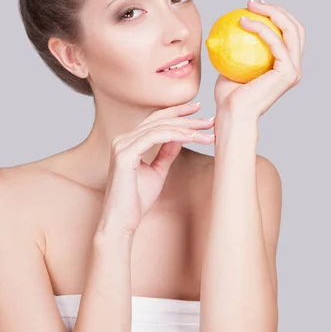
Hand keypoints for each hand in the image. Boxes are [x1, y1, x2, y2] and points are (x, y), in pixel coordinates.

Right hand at [100, 103, 214, 234]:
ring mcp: (122, 145)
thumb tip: (181, 136)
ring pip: (159, 127)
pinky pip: (154, 137)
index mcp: (128, 142)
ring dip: (186, 128)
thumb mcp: (158, 171)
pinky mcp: (125, 154)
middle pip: (159, 119)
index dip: (177, 112)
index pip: (155, 119)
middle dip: (186, 118)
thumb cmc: (136, 200)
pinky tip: (192, 137)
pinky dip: (175, 135)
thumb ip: (167, 152)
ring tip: (206, 132)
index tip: (198, 110)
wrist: (122, 221)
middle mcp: (123, 139)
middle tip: (209, 120)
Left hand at [213, 0, 305, 119]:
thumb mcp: (232, 66)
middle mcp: (294, 68)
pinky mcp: (287, 72)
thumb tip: (226, 30)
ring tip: (250, 7)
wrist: (231, 114)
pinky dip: (261, 28)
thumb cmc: (228, 96)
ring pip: (291, 30)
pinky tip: (243, 21)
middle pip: (295, 28)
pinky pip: (275, 42)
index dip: (275, 16)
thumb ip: (236, 50)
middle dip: (276, 9)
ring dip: (272, 13)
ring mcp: (293, 70)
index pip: (288, 34)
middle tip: (252, 3)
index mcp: (285, 67)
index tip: (252, 7)